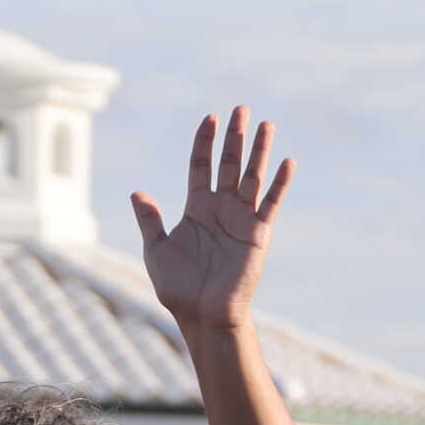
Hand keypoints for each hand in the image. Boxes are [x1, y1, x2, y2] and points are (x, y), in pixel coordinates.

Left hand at [130, 107, 293, 331]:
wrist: (202, 314)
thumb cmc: (177, 288)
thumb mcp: (157, 250)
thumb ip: (150, 220)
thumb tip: (137, 192)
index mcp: (196, 209)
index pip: (201, 167)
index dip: (204, 143)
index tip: (209, 118)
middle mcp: (220, 208)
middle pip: (228, 164)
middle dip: (234, 137)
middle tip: (241, 109)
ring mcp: (241, 219)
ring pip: (252, 177)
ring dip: (259, 152)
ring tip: (265, 124)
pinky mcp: (258, 234)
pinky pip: (271, 204)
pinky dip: (280, 184)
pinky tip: (287, 162)